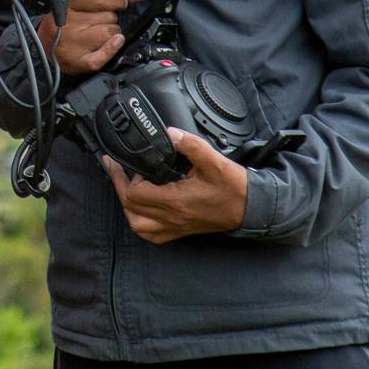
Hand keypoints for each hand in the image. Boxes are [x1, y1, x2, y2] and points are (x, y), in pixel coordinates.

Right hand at [39, 0, 146, 74]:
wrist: (44, 48)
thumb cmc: (63, 23)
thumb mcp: (79, 4)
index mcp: (68, 5)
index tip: (120, 2)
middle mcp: (71, 23)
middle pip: (109, 17)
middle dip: (112, 18)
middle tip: (100, 21)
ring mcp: (75, 43)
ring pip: (111, 33)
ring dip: (112, 33)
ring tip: (100, 34)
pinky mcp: (81, 61)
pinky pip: (104, 54)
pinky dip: (112, 48)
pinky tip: (114, 43)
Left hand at [103, 128, 249, 242]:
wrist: (252, 208)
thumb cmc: (234, 188)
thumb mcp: (214, 160)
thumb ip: (190, 145)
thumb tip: (170, 133)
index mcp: (176, 201)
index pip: (135, 193)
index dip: (125, 177)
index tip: (124, 161)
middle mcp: (173, 217)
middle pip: (131, 208)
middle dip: (119, 186)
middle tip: (115, 168)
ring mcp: (176, 226)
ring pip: (138, 226)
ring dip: (127, 207)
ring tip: (125, 188)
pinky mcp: (181, 230)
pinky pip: (152, 235)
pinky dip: (140, 223)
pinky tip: (141, 209)